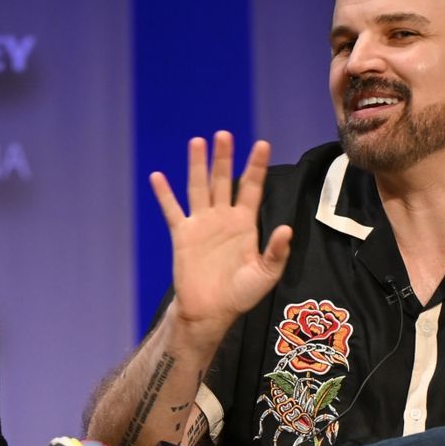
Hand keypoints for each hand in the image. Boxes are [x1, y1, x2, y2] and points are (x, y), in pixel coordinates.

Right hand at [150, 131, 291, 336]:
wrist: (210, 311)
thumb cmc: (240, 295)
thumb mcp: (265, 275)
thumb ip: (276, 252)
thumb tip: (286, 229)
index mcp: (245, 224)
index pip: (251, 188)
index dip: (255, 166)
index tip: (261, 144)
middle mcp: (223, 218)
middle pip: (222, 180)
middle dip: (224, 158)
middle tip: (224, 134)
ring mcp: (201, 224)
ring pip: (198, 187)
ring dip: (197, 165)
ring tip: (197, 141)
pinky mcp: (182, 234)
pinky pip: (172, 210)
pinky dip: (164, 194)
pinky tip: (157, 176)